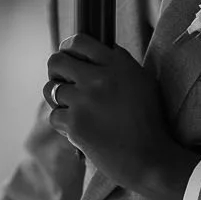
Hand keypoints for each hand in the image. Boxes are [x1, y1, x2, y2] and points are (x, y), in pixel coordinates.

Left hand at [44, 34, 181, 193]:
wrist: (149, 158)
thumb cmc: (148, 120)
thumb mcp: (142, 81)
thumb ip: (120, 62)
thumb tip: (98, 50)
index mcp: (117, 64)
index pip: (79, 41)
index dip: (68, 48)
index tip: (69, 56)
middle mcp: (99, 78)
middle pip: (56, 61)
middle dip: (56, 71)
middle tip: (63, 81)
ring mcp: (85, 101)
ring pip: (51, 89)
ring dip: (58, 98)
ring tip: (72, 107)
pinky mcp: (75, 123)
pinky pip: (54, 115)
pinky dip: (63, 123)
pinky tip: (78, 128)